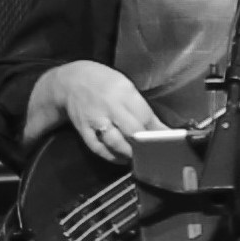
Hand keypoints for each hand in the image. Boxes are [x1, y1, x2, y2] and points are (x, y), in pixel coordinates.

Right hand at [28, 60, 167, 162]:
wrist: (71, 81)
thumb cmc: (104, 82)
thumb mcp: (126, 86)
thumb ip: (141, 107)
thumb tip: (159, 127)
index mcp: (123, 92)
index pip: (145, 115)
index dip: (158, 130)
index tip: (169, 138)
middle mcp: (110, 106)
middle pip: (131, 130)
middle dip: (145, 143)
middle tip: (156, 150)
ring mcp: (95, 120)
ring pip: (115, 141)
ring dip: (129, 152)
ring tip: (140, 157)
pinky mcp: (84, 130)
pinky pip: (98, 147)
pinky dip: (111, 156)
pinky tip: (121, 159)